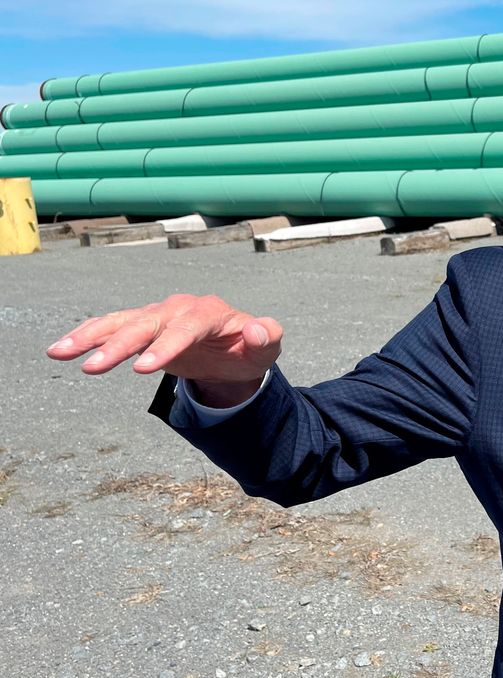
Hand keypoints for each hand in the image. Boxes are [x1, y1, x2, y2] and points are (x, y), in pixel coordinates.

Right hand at [46, 294, 282, 394]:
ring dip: (91, 337)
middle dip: (119, 345)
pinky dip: (87, 336)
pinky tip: (61, 350)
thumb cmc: (250, 349)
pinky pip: (111, 327)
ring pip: (122, 322)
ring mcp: (159, 315)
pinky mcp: (144, 326)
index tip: (144, 369)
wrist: (236, 347)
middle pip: (147, 324)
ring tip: (59, 353)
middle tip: (93, 367)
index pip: (187, 327)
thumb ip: (268, 337)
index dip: (166, 347)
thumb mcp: (267, 348)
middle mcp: (181, 308)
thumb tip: (258, 330)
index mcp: (212, 313)